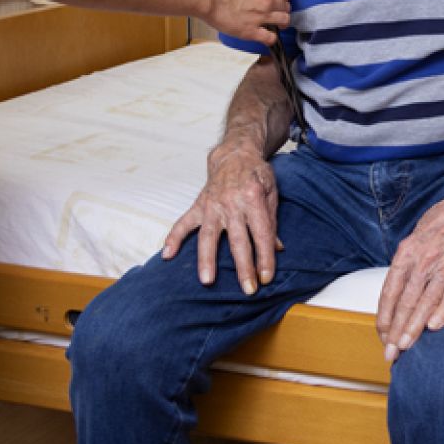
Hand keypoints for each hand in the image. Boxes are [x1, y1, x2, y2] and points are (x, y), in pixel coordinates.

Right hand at [161, 144, 281, 291]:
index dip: (265, 257)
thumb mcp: (272, 193)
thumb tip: (276, 249)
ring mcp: (212, 205)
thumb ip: (272, 221)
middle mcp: (231, 203)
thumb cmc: (256, 174)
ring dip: (207, 259)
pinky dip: (174, 238)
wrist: (234, 153)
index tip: (266, 278)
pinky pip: (183, 223)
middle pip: (238, 241)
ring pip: (209, 236)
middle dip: (244, 267)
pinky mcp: (199, 206)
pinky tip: (167, 255)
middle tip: (248, 289)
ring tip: (207, 281)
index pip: (261, 234)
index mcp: (253, 198)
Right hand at [201, 0, 291, 43]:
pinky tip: (266, 38)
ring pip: (284, 21)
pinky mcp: (251, 31)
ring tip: (276, 27)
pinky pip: (270, 38)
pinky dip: (271, 39)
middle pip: (286, 7)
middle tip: (276, 15)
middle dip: (282, 11)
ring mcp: (261, 16)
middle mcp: (267, 0)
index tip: (280, 2)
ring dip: (281, 24)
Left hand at [375, 180, 443, 362]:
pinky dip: (443, 312)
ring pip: (425, 302)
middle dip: (396, 330)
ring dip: (414, 327)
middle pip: (406, 302)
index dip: (385, 316)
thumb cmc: (443, 221)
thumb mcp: (415, 237)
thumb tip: (395, 290)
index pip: (390, 291)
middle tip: (390, 352)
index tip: (382, 335)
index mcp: (407, 253)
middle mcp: (424, 261)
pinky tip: (434, 327)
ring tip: (406, 346)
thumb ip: (406, 263)